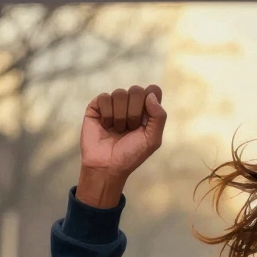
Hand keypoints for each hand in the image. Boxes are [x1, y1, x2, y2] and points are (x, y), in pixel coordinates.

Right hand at [77, 84, 166, 207]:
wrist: (107, 165)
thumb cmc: (131, 154)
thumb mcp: (152, 139)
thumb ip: (159, 116)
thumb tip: (150, 94)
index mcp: (146, 110)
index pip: (153, 90)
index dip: (151, 100)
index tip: (146, 118)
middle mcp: (130, 104)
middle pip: (137, 90)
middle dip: (134, 112)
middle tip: (130, 129)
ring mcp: (113, 104)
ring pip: (120, 93)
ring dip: (120, 116)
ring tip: (117, 130)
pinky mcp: (97, 107)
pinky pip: (104, 98)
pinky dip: (107, 115)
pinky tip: (106, 126)